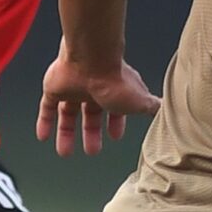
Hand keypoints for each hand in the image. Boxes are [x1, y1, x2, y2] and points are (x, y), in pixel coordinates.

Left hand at [36, 46, 160, 157]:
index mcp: (115, 90)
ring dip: (66, 133)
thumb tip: (168, 111)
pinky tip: (43, 137)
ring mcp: (73, 87)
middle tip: (92, 150)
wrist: (91, 59)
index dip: (116, 123)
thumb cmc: (116, 80)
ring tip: (65, 153)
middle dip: (92, 133)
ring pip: (68, 112)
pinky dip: (44, 122)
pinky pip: (47, 106)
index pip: (116, 109)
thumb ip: (152, 109)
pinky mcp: (54, 87)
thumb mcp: (140, 101)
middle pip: (91, 114)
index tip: (115, 137)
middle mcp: (94, 88)